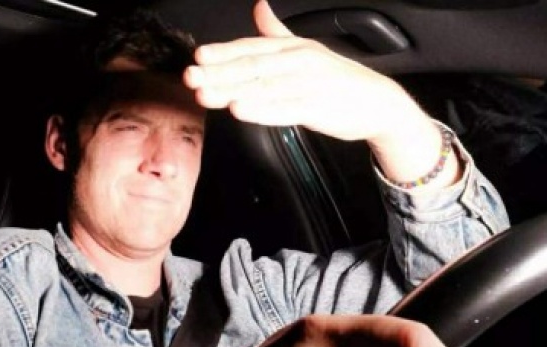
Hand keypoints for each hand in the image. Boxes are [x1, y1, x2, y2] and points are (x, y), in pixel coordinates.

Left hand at [184, 0, 417, 142]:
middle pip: (252, 67)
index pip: (253, 48)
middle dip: (218, 72)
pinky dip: (262, 110)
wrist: (379, 102)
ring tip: (205, 95)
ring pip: (263, 88)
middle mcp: (299, 62)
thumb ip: (278, 33)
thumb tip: (259, 8)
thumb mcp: (308, 50)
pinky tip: (241, 112)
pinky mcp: (318, 109)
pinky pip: (285, 110)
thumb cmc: (338, 80)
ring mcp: (309, 85)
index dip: (224, 52)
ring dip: (232, 91)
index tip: (198, 56)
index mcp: (294, 48)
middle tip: (191, 76)